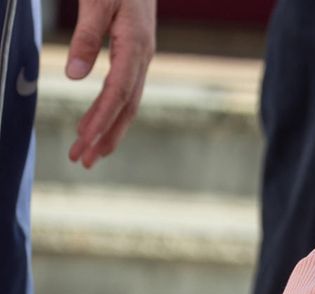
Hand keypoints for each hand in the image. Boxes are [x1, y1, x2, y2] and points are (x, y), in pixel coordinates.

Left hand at [65, 0, 155, 166]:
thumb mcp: (96, 1)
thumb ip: (86, 37)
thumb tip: (74, 76)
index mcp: (135, 46)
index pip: (117, 92)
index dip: (100, 118)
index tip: (82, 138)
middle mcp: (143, 58)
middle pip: (127, 107)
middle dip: (105, 136)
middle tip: (83, 161)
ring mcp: (142, 58)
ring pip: (129, 104)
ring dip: (110, 131)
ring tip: (91, 153)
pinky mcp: (136, 55)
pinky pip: (127, 92)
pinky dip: (114, 113)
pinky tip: (104, 124)